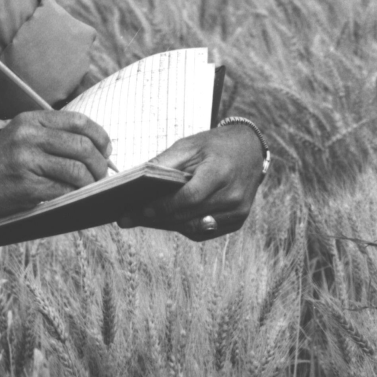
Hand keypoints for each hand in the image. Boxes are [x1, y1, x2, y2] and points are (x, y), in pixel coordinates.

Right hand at [0, 111, 112, 221]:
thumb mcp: (20, 136)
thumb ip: (51, 136)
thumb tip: (94, 148)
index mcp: (30, 120)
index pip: (78, 121)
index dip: (99, 135)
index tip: (105, 149)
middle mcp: (28, 136)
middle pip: (82, 146)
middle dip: (100, 163)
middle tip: (102, 173)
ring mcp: (27, 161)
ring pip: (77, 170)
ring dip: (91, 182)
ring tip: (91, 186)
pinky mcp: (27, 186)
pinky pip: (64, 190)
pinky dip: (75, 195)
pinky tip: (74, 196)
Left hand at [118, 124, 262, 240]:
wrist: (249, 150)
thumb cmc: (214, 145)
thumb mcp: (189, 145)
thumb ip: (165, 162)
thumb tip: (135, 179)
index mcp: (221, 172)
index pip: (189, 197)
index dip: (164, 206)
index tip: (139, 210)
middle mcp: (233, 196)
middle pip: (188, 215)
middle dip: (155, 219)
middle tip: (126, 219)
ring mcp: (237, 212)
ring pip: (193, 227)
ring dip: (166, 224)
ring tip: (138, 220)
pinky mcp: (237, 221)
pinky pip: (203, 231)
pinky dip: (182, 226)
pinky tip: (162, 220)